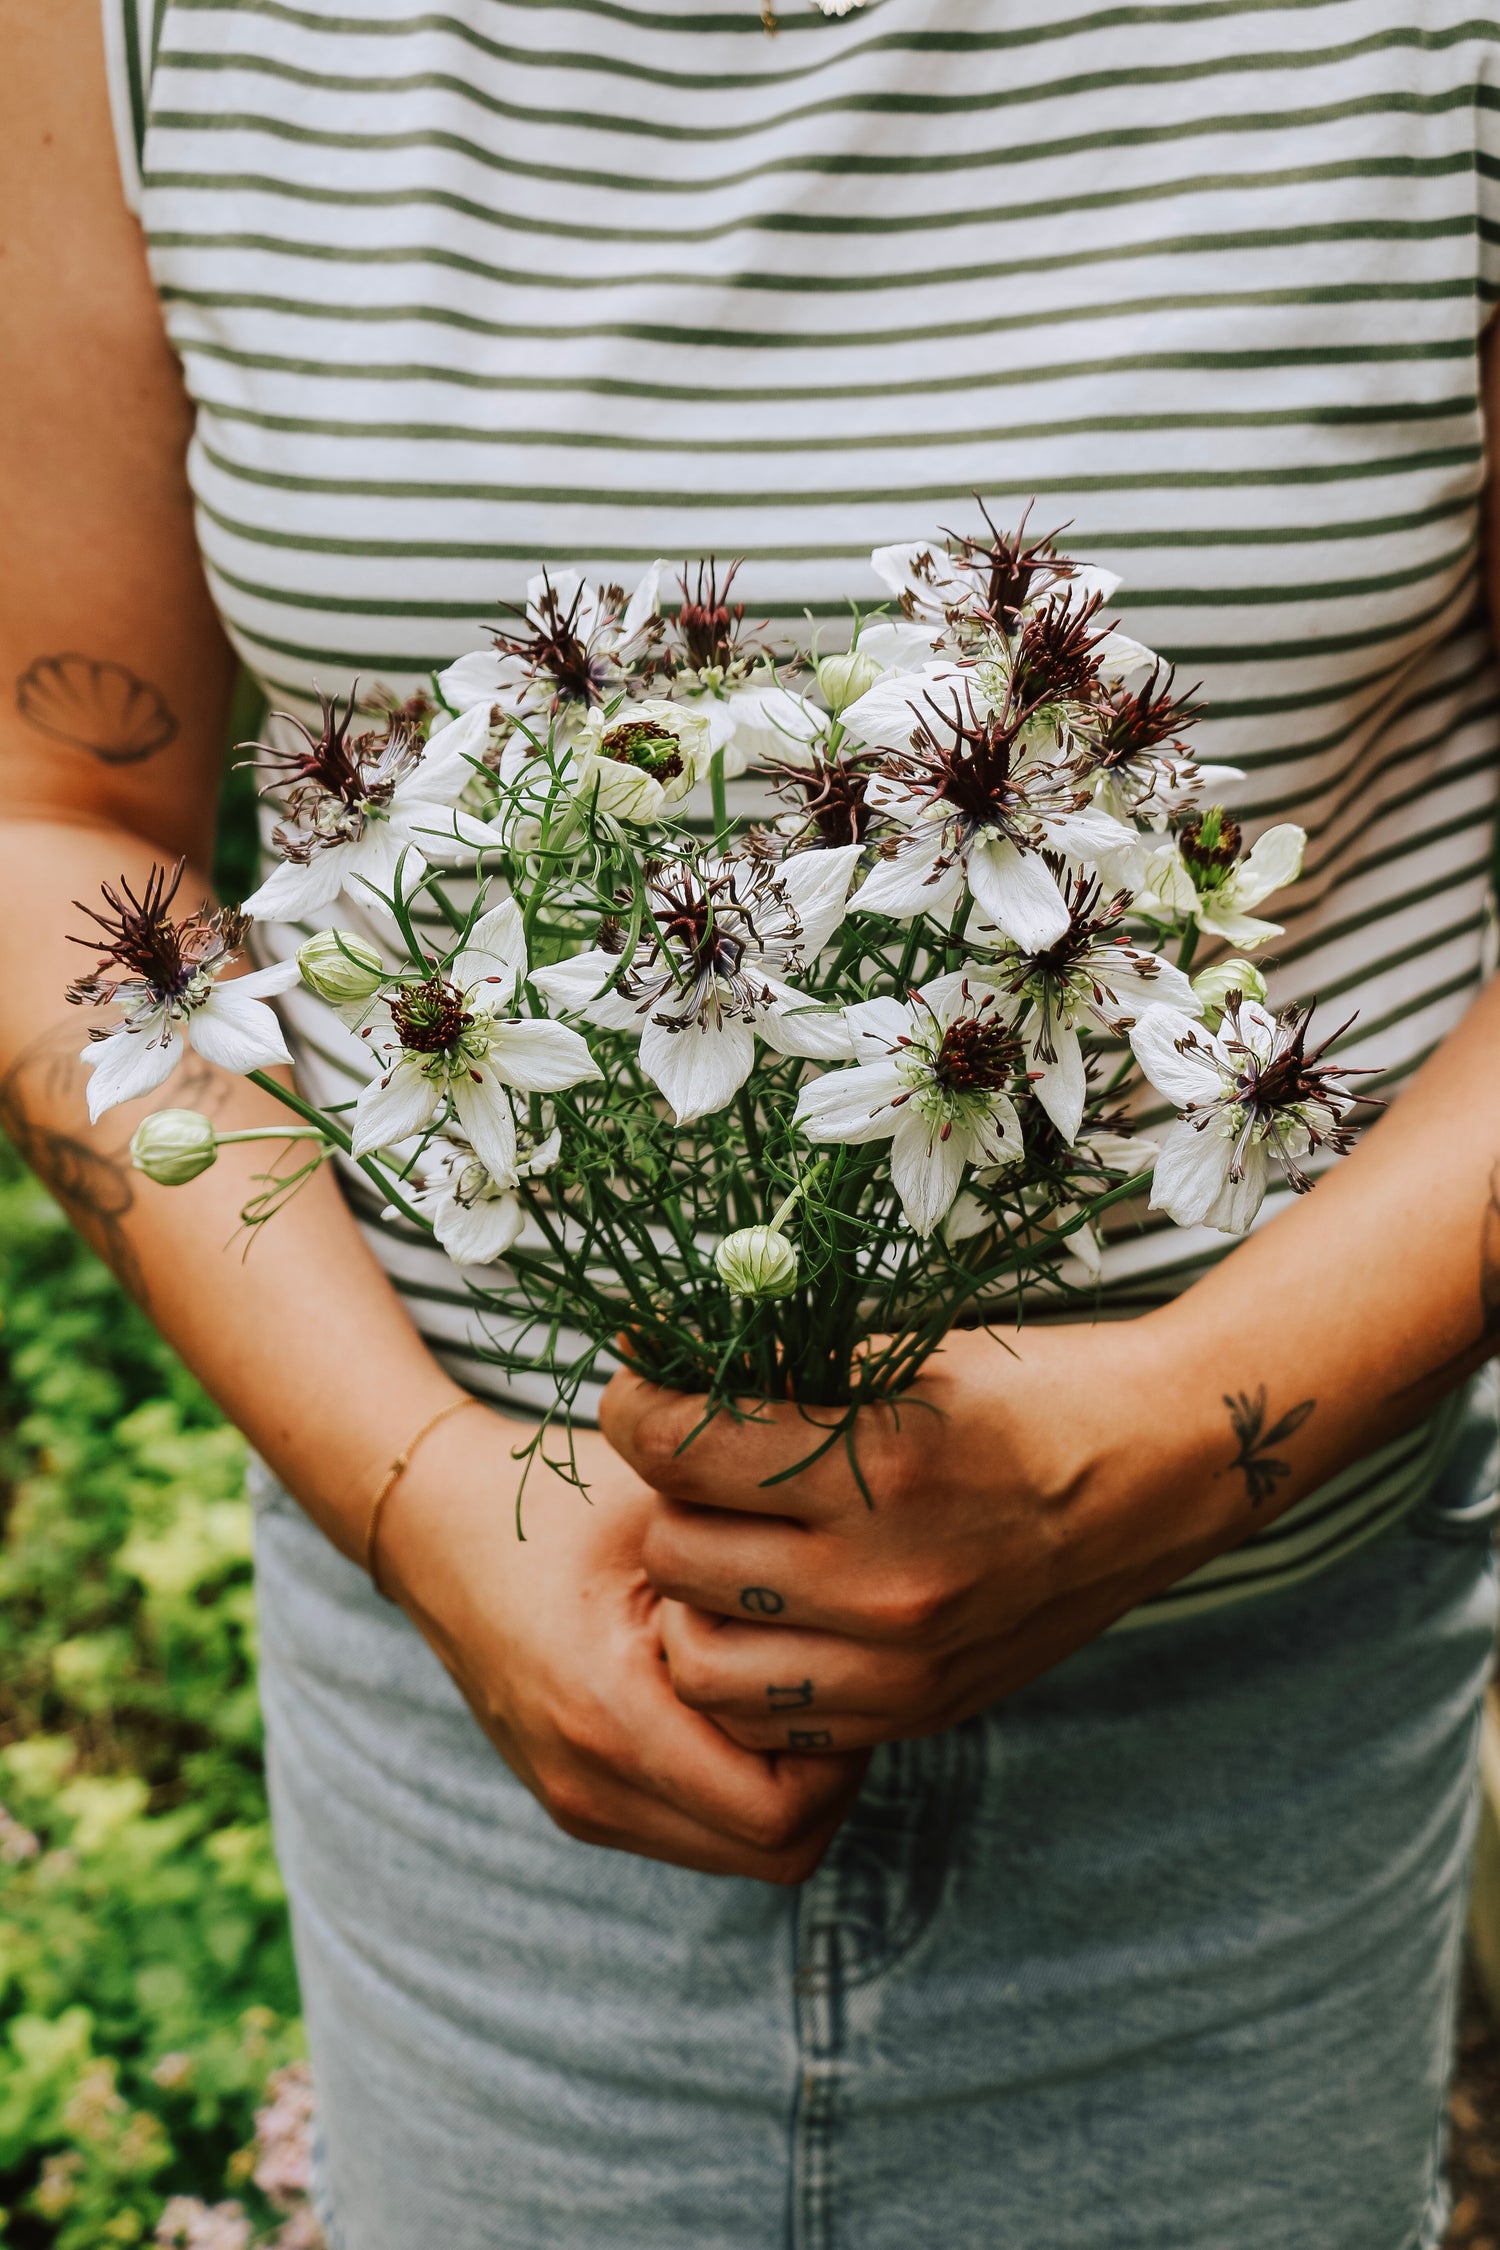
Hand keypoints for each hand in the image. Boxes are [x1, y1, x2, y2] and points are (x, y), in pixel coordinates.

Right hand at [375, 1405, 867, 1879]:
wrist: (440, 1525)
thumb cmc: (559, 1499)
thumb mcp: (666, 1512)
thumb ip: (753, 1568)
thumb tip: (874, 1601)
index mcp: (610, 1716)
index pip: (780, 1813)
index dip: (836, 1750)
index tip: (838, 1664)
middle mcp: (590, 1785)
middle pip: (775, 1851)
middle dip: (825, 1775)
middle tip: (829, 1676)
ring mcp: (579, 1804)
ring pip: (742, 1852)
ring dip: (784, 1783)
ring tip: (784, 1678)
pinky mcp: (579, 1803)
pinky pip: (697, 1831)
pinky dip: (737, 1782)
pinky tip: (739, 1694)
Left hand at [600, 1320, 1240, 1751]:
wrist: (1163, 1469)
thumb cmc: (1029, 1391)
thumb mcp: (904, 1361)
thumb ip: (781, 1379)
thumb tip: (657, 1369)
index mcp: (880, 1461)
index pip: (676, 1448)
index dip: (635, 1408)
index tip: (643, 1394)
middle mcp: (884, 1576)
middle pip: (673, 1555)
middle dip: (667, 1504)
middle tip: (699, 1474)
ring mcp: (902, 1660)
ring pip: (699, 1658)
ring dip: (695, 1600)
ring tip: (729, 1553)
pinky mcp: (918, 1709)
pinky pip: (772, 1718)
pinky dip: (750, 1668)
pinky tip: (776, 1615)